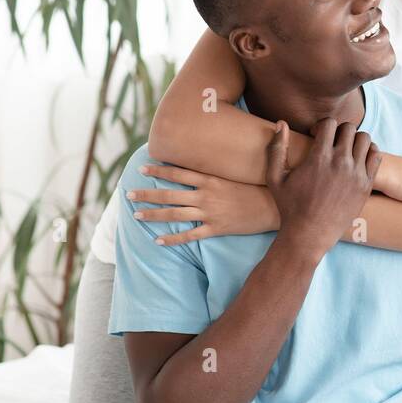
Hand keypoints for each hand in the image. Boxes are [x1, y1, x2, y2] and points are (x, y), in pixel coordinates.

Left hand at [128, 165, 278, 245]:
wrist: (273, 207)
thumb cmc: (258, 188)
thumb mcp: (237, 174)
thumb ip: (218, 169)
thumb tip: (203, 162)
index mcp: (210, 179)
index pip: (179, 173)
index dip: (159, 171)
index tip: (142, 168)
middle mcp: (206, 195)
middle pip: (170, 194)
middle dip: (147, 194)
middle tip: (128, 194)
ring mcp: (209, 213)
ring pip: (175, 214)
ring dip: (153, 214)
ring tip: (137, 215)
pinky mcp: (216, 229)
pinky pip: (190, 235)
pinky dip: (173, 239)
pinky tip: (158, 241)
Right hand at [267, 118, 380, 256]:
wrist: (310, 234)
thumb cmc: (290, 207)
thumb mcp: (275, 177)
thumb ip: (277, 148)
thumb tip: (281, 123)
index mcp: (319, 158)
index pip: (330, 123)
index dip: (321, 125)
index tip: (316, 136)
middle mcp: (341, 163)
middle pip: (349, 128)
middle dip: (338, 130)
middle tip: (331, 142)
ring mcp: (356, 174)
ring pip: (365, 139)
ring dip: (355, 139)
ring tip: (345, 149)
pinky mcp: (366, 185)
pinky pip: (376, 156)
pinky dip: (369, 152)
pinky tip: (357, 159)